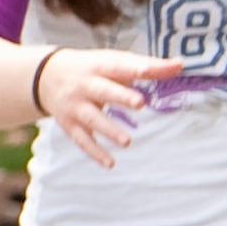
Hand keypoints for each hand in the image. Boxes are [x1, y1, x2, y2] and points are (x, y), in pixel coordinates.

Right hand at [38, 47, 177, 167]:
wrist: (47, 75)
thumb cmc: (94, 69)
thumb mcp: (116, 62)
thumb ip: (148, 66)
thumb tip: (180, 65)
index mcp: (100, 66)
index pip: (121, 66)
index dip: (138, 69)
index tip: (153, 70)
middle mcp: (86, 85)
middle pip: (103, 90)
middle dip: (120, 96)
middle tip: (140, 103)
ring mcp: (76, 105)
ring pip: (92, 118)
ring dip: (109, 130)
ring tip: (127, 141)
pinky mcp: (70, 123)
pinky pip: (82, 139)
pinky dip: (95, 152)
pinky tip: (110, 163)